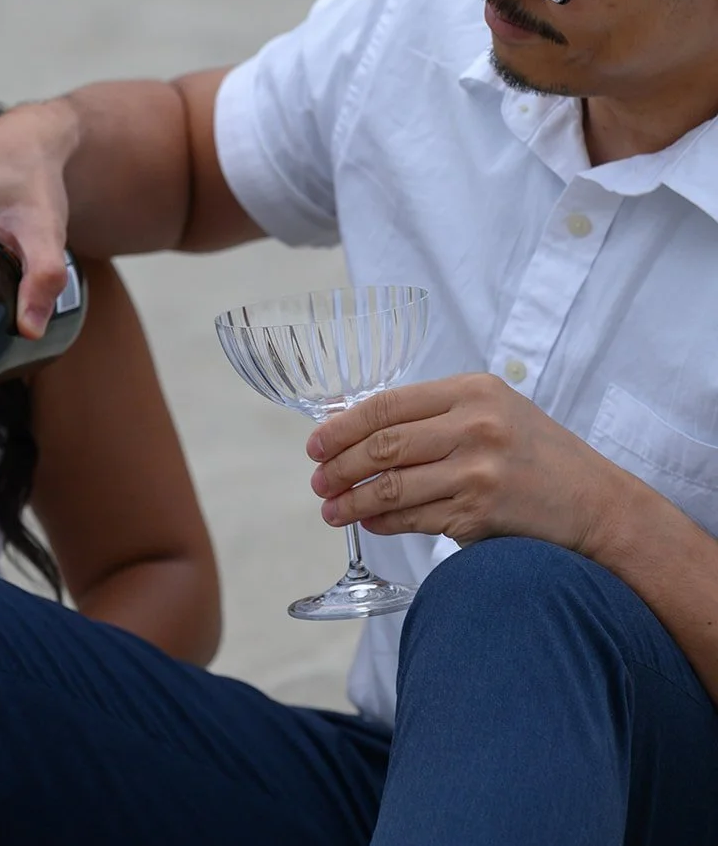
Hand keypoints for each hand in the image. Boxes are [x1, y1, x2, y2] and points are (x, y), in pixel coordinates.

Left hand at [307, 373, 628, 554]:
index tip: (314, 444)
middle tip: (317, 481)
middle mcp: (474, 426)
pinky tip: (367, 522)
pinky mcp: (479, 513)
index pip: (386, 405)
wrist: (598, 504)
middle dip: (337, 466)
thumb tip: (356, 429)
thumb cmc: (537, 455)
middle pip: (381, 446)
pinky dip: (381, 522)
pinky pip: (413, 518)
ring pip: (390, 486)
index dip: (340, 426)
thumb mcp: (494, 411)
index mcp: (472, 390)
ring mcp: (477, 471)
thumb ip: (434, 413)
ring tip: (331, 510)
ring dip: (351, 502)